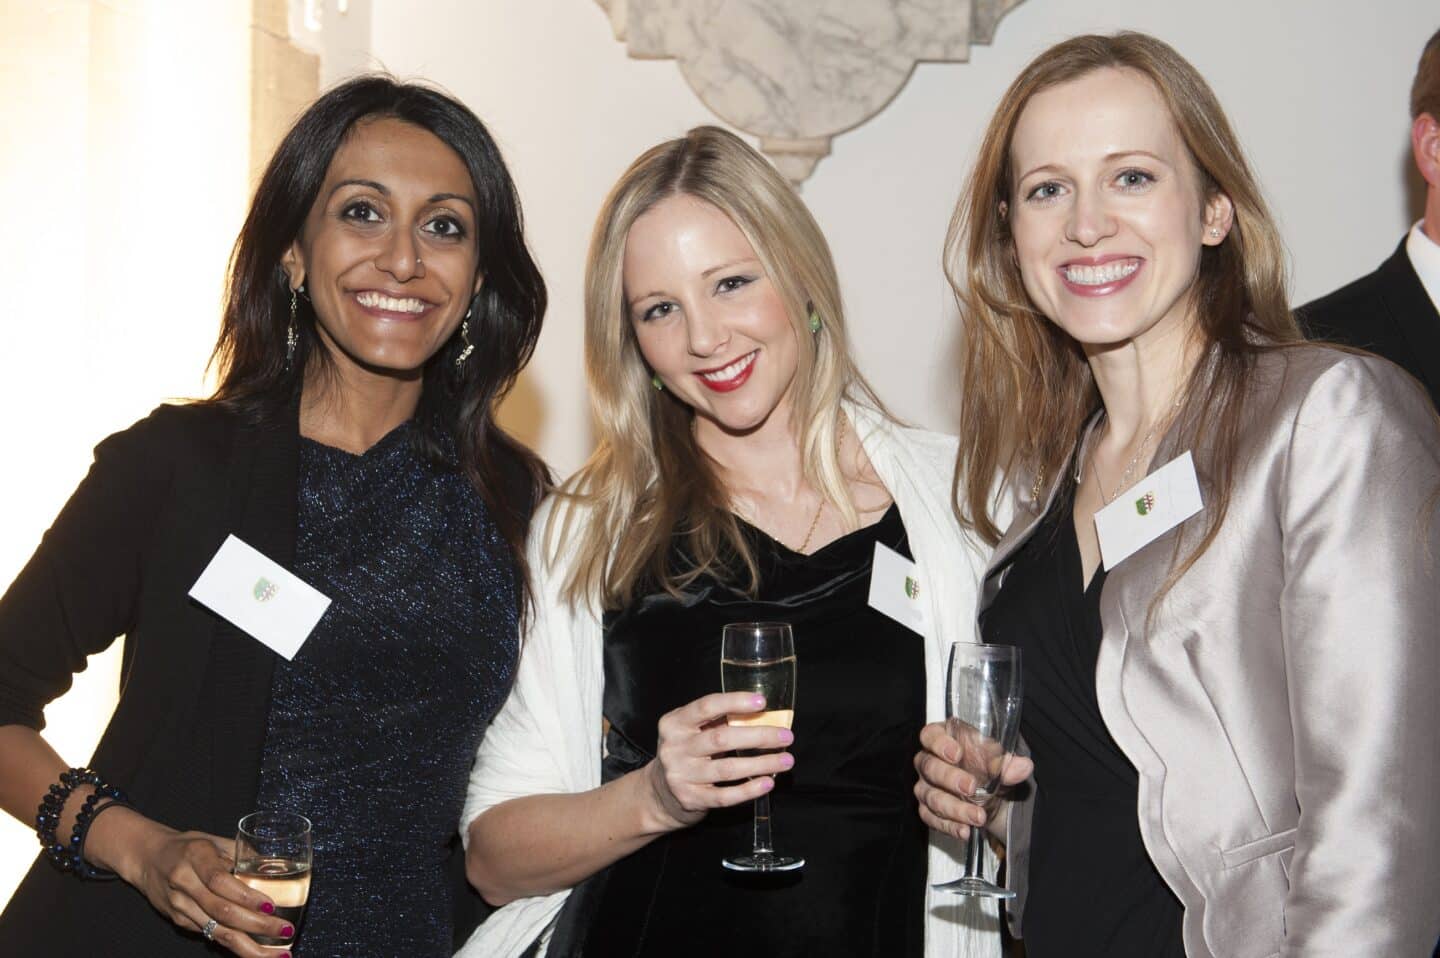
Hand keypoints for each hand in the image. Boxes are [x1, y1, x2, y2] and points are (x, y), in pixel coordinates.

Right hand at [92, 806, 295, 955]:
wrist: (146, 858)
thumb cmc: (188, 846)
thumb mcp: (214, 839)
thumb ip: (242, 852)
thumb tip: (276, 866)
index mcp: (195, 857)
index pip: (220, 881)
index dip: (246, 896)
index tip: (270, 905)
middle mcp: (184, 884)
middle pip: (221, 911)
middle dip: (257, 925)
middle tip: (285, 930)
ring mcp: (179, 906)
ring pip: (216, 931)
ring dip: (249, 946)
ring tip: (277, 954)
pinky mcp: (179, 921)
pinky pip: (210, 934)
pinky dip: (235, 944)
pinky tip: (256, 951)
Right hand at [643, 691, 795, 831]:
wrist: (659, 793)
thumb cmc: (686, 753)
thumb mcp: (691, 731)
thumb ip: (717, 720)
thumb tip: (762, 714)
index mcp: (675, 723)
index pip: (707, 706)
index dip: (735, 702)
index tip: (762, 702)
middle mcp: (674, 748)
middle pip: (721, 738)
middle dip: (759, 736)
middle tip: (786, 736)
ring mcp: (681, 775)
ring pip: (727, 769)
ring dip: (761, 764)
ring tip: (786, 760)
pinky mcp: (690, 799)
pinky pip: (725, 796)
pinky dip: (749, 789)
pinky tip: (768, 782)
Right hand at [914, 720, 1032, 842]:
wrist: (996, 797)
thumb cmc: (991, 769)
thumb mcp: (1004, 763)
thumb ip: (1011, 764)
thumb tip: (1023, 766)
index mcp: (943, 739)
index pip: (930, 735)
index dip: (939, 743)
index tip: (957, 754)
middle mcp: (929, 761)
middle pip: (928, 767)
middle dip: (949, 778)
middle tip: (971, 788)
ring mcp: (926, 787)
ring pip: (930, 797)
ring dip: (955, 808)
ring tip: (978, 817)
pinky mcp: (928, 810)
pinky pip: (931, 819)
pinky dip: (949, 826)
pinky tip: (965, 831)